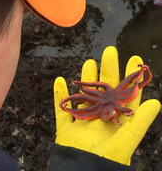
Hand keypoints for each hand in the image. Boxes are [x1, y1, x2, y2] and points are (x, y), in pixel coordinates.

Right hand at [53, 46, 159, 164]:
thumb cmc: (106, 161)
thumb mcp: (126, 142)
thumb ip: (139, 122)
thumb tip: (156, 102)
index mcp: (114, 119)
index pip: (124, 93)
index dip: (129, 76)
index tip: (133, 58)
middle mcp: (100, 116)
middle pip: (103, 89)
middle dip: (107, 69)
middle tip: (109, 52)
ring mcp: (82, 120)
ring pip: (84, 94)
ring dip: (85, 79)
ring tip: (88, 62)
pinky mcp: (66, 126)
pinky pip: (62, 107)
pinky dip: (59, 94)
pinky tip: (60, 81)